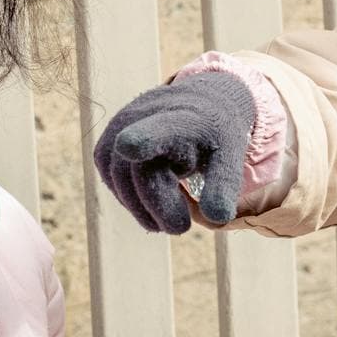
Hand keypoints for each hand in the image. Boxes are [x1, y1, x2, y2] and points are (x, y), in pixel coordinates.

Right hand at [93, 71, 255, 234]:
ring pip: (118, 177)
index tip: (129, 147)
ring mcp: (120, 127)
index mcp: (181, 119)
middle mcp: (144, 116)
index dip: (144, 139)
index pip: (159, 128)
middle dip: (157, 205)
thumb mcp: (229, 157)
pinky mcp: (107, 144)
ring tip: (168, 221)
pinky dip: (130, 198)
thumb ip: (223, 185)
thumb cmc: (214, 136)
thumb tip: (216, 217)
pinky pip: (110, 178)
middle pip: (138, 169)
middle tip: (181, 229)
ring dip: (141, 207)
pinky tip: (152, 203)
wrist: (197, 107)